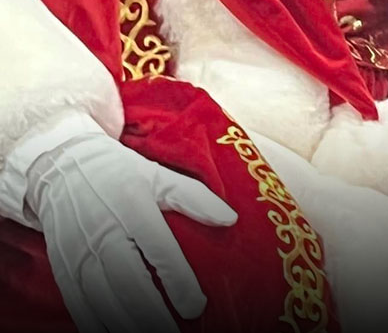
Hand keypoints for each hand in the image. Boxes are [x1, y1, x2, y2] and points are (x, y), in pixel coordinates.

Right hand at [26, 132, 236, 332]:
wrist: (63, 165)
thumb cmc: (120, 173)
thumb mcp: (158, 175)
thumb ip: (194, 198)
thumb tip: (230, 219)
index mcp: (132, 201)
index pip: (157, 245)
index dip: (177, 278)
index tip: (196, 306)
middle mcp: (104, 228)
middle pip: (127, 280)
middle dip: (151, 313)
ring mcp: (79, 250)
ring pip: (101, 298)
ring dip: (126, 323)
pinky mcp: (64, 267)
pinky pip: (78, 303)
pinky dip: (95, 324)